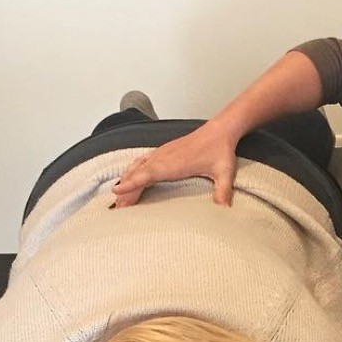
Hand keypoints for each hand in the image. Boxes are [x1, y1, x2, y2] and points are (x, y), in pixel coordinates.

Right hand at [112, 121, 237, 207]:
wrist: (219, 130)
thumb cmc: (220, 150)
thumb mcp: (225, 173)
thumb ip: (223, 191)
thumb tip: (225, 211)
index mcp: (174, 164)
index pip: (148, 174)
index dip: (132, 184)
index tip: (117, 192)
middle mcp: (164, 157)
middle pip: (138, 174)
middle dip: (126, 191)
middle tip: (117, 208)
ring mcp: (162, 153)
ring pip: (138, 167)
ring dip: (127, 181)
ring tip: (119, 198)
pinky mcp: (164, 151)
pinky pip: (143, 161)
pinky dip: (133, 171)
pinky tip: (128, 177)